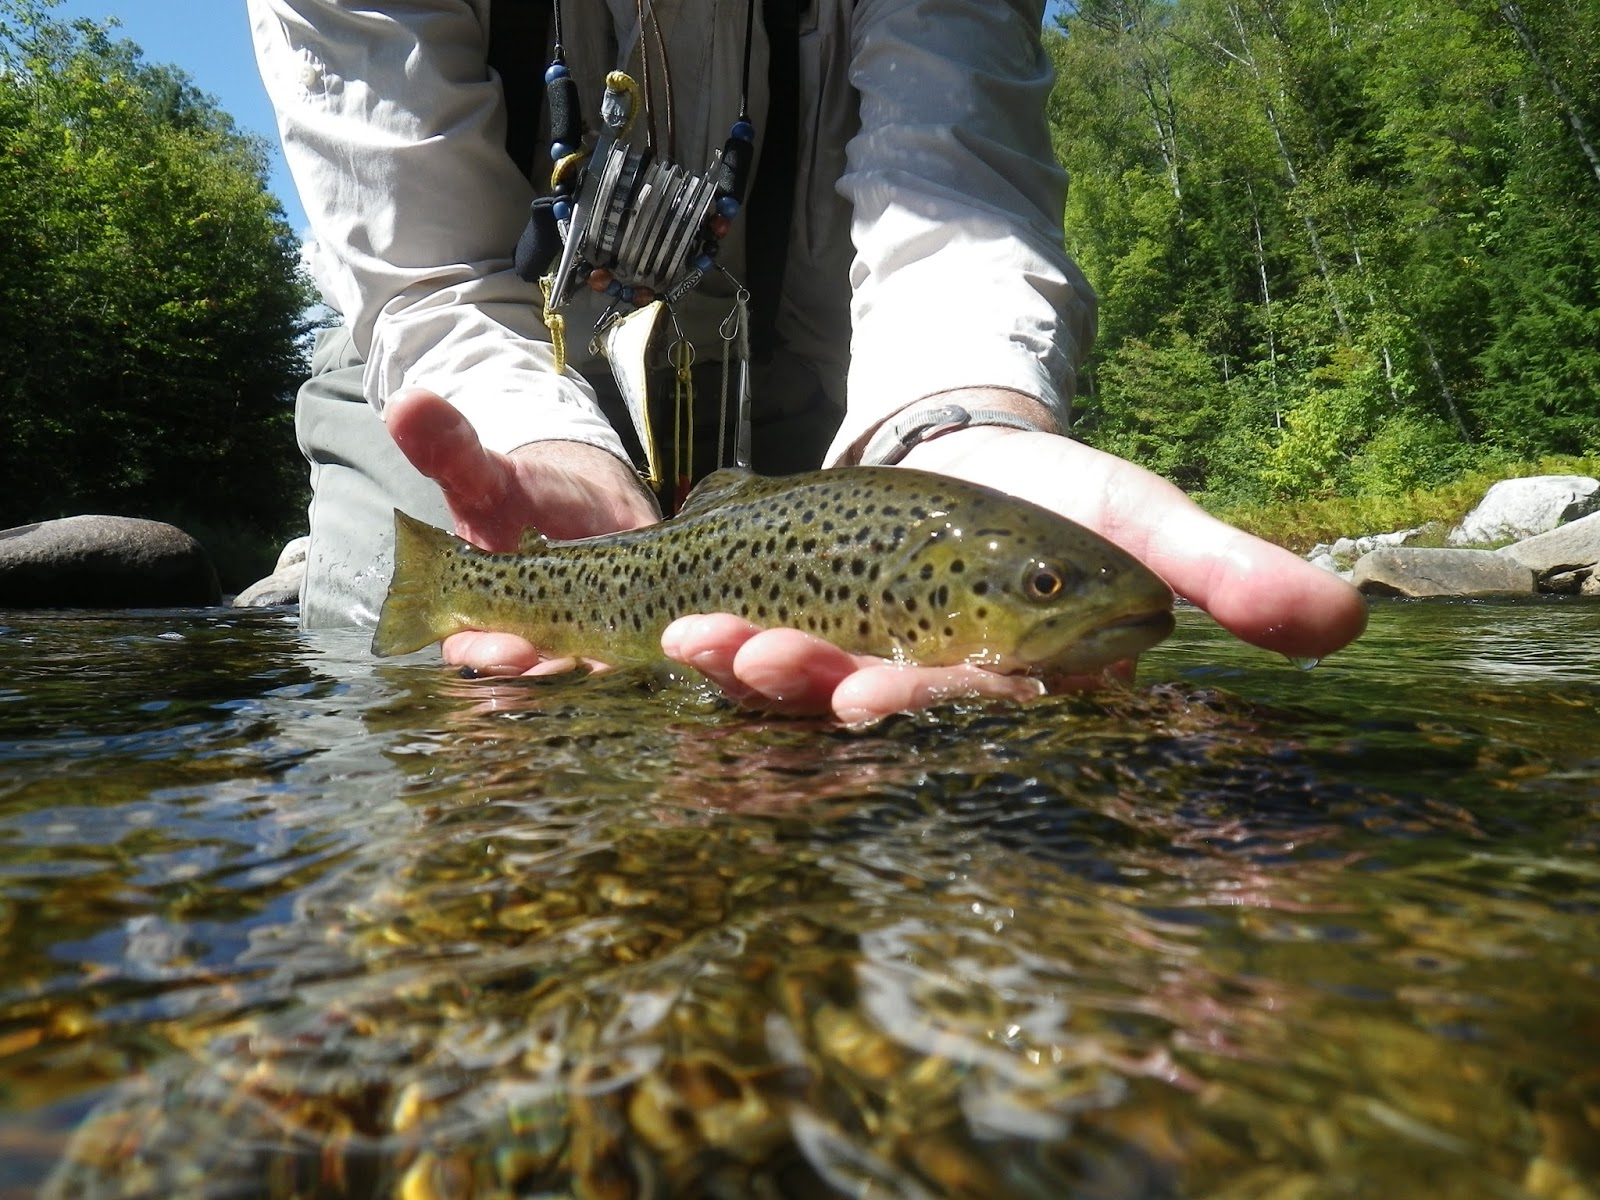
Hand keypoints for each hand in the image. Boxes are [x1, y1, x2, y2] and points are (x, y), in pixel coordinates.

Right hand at [383, 387, 658, 674]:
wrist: (590, 498)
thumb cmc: (525, 496)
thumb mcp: (488, 474)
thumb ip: (450, 453)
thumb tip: (406, 403)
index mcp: (483, 618)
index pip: (472, 651)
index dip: (486, 654)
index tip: (509, 650)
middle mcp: (533, 646)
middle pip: (533, 680)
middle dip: (547, 681)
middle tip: (566, 670)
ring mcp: (588, 650)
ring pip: (590, 681)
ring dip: (602, 681)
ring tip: (618, 672)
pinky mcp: (639, 643)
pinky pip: (646, 667)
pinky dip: (655, 664)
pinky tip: (671, 651)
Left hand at [664, 393, 1366, 723]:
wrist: (971, 456)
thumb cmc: (1059, 494)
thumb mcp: (1136, 515)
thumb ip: (1224, 568)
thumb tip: (1348, 624)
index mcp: (1017, 674)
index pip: (971, 704)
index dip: (916, 706)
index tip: (855, 697)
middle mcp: (932, 686)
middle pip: (860, 699)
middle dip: (800, 682)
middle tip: (741, 654)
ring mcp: (859, 661)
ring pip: (797, 681)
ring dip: (739, 663)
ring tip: (689, 632)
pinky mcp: (804, 632)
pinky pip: (751, 645)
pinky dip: (708, 634)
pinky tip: (669, 621)